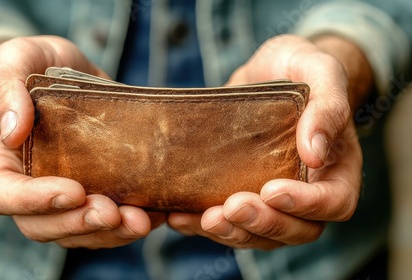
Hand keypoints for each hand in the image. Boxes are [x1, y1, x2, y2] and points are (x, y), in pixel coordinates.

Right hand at [0, 36, 164, 248]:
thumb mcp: (16, 59)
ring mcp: (59, 193)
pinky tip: (155, 215)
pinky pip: (103, 222)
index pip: (1, 195)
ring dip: (109, 233)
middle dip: (79, 224)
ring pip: (76, 231)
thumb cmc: (32, 64)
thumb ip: (5, 87)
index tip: (73, 191)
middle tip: (113, 212)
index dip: (33, 202)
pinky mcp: (90, 191)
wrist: (61, 68)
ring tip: (140, 221)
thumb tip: (13, 131)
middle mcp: (25, 185)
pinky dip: (128, 224)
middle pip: (41, 225)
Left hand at [168, 34, 366, 248]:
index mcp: (337, 167)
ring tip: (204, 218)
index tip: (271, 190)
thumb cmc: (301, 67)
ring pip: (260, 234)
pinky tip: (178, 217)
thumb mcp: (320, 70)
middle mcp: (308, 190)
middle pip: (296, 229)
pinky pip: (227, 221)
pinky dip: (201, 225)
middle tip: (231, 208)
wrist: (269, 69)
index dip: (306, 205)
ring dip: (232, 232)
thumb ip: (328, 106)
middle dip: (262, 223)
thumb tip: (313, 154)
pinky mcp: (240, 192)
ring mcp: (272, 197)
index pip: (334, 202)